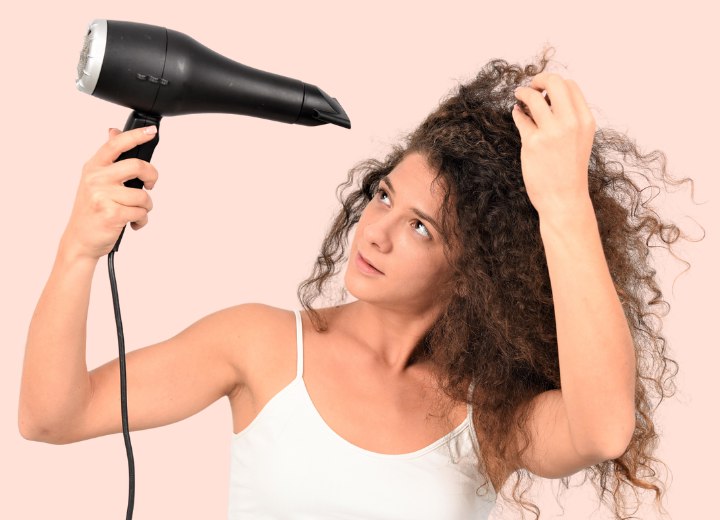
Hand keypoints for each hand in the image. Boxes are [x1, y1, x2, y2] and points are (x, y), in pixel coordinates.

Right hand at [59, 126, 159, 260]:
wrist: (80, 240)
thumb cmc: (91, 210)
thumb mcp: (94, 180)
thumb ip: (108, 159)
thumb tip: (114, 132)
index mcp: (93, 168)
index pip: (115, 145)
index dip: (135, 136)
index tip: (150, 132)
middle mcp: (96, 179)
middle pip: (137, 166)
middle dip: (152, 175)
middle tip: (150, 184)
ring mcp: (103, 196)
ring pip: (143, 195)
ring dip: (145, 207)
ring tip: (133, 211)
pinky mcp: (112, 214)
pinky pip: (141, 212)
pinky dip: (141, 220)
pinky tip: (131, 222)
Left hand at [511, 72, 595, 216]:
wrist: (564, 199)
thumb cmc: (569, 171)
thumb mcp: (579, 140)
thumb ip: (569, 118)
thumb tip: (546, 96)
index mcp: (585, 121)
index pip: (570, 86)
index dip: (555, 82)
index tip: (544, 87)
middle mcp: (571, 123)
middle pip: (554, 82)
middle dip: (539, 78)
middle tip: (530, 85)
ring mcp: (551, 132)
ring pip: (533, 97)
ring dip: (523, 92)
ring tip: (519, 96)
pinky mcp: (532, 143)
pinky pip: (521, 117)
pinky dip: (517, 112)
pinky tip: (517, 113)